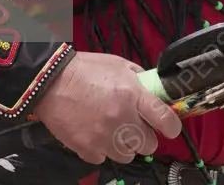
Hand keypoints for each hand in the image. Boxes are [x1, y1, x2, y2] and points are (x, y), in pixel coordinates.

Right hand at [33, 51, 181, 164]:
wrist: (51, 81)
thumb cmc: (87, 69)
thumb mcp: (118, 64)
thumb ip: (139, 79)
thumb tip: (153, 90)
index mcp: (133, 95)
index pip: (166, 120)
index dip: (172, 126)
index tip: (170, 127)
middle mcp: (123, 119)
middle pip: (149, 144)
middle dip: (144, 136)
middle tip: (134, 125)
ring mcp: (105, 137)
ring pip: (128, 156)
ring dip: (124, 145)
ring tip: (113, 130)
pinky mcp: (88, 149)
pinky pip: (104, 158)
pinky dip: (102, 149)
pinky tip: (95, 133)